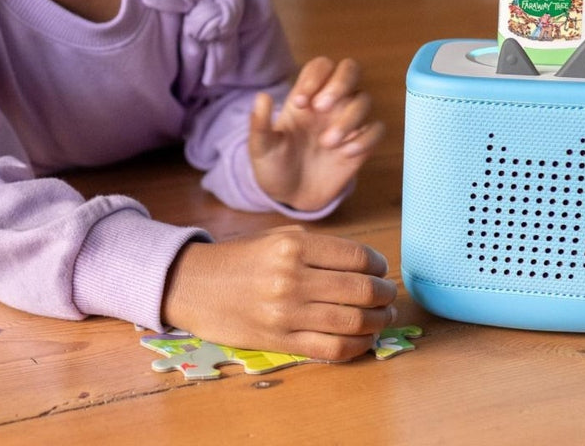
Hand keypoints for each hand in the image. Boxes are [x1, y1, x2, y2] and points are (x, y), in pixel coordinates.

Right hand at [162, 229, 396, 360]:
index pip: (356, 256)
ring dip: (378, 321)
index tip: (380, 268)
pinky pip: (332, 349)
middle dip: (384, 294)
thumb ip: (319, 247)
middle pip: (361, 290)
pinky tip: (364, 339)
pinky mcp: (281, 342)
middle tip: (388, 294)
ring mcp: (287, 313)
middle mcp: (292, 278)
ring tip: (382, 316)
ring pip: (353, 322)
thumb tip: (365, 263)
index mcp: (294, 246)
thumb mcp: (278, 236)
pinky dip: (358, 346)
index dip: (377, 264)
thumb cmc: (241, 258)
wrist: (196, 285)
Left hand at [249, 57, 381, 211]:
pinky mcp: (361, 144)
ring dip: (349, 117)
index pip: (320, 66)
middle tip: (321, 107)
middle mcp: (330, 104)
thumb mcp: (260, 147)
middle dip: (340, 83)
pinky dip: (366, 138)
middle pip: (350, 69)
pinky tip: (346, 153)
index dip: (314, 77)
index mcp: (305, 97)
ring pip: (364, 99)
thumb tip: (261, 96)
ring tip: (327, 143)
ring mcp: (347, 122)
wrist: (290, 198)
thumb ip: (259, 124)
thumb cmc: (274, 166)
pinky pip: (377, 129)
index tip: (300, 104)